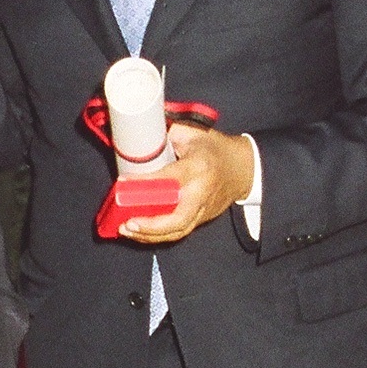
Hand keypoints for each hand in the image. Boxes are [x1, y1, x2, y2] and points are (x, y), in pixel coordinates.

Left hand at [121, 121, 255, 243]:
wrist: (243, 168)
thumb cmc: (216, 149)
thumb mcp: (193, 133)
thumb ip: (166, 134)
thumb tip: (139, 137)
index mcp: (199, 167)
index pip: (170, 178)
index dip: (146, 183)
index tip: (123, 183)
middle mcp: (202, 193)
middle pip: (178, 218)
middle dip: (151, 225)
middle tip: (127, 223)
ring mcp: (203, 210)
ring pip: (177, 231)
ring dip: (150, 235)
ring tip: (126, 230)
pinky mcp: (202, 219)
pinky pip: (178, 231)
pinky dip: (157, 235)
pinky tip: (138, 232)